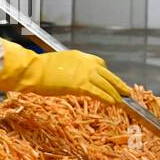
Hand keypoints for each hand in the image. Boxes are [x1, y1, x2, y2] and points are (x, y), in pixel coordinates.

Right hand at [0, 39, 130, 105]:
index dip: (106, 73)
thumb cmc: (38, 69)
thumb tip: (69, 78)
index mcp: (78, 56)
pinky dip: (107, 98)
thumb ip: (68, 70)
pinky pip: (99, 92)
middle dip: (117, 83)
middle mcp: (85, 62)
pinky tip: (113, 103)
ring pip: (105, 84)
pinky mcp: (81, 85)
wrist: (33, 70)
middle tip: (126, 90)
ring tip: (122, 100)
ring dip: (115, 93)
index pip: (99, 63)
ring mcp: (84, 73)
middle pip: (107, 74)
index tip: (109, 79)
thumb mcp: (57, 65)